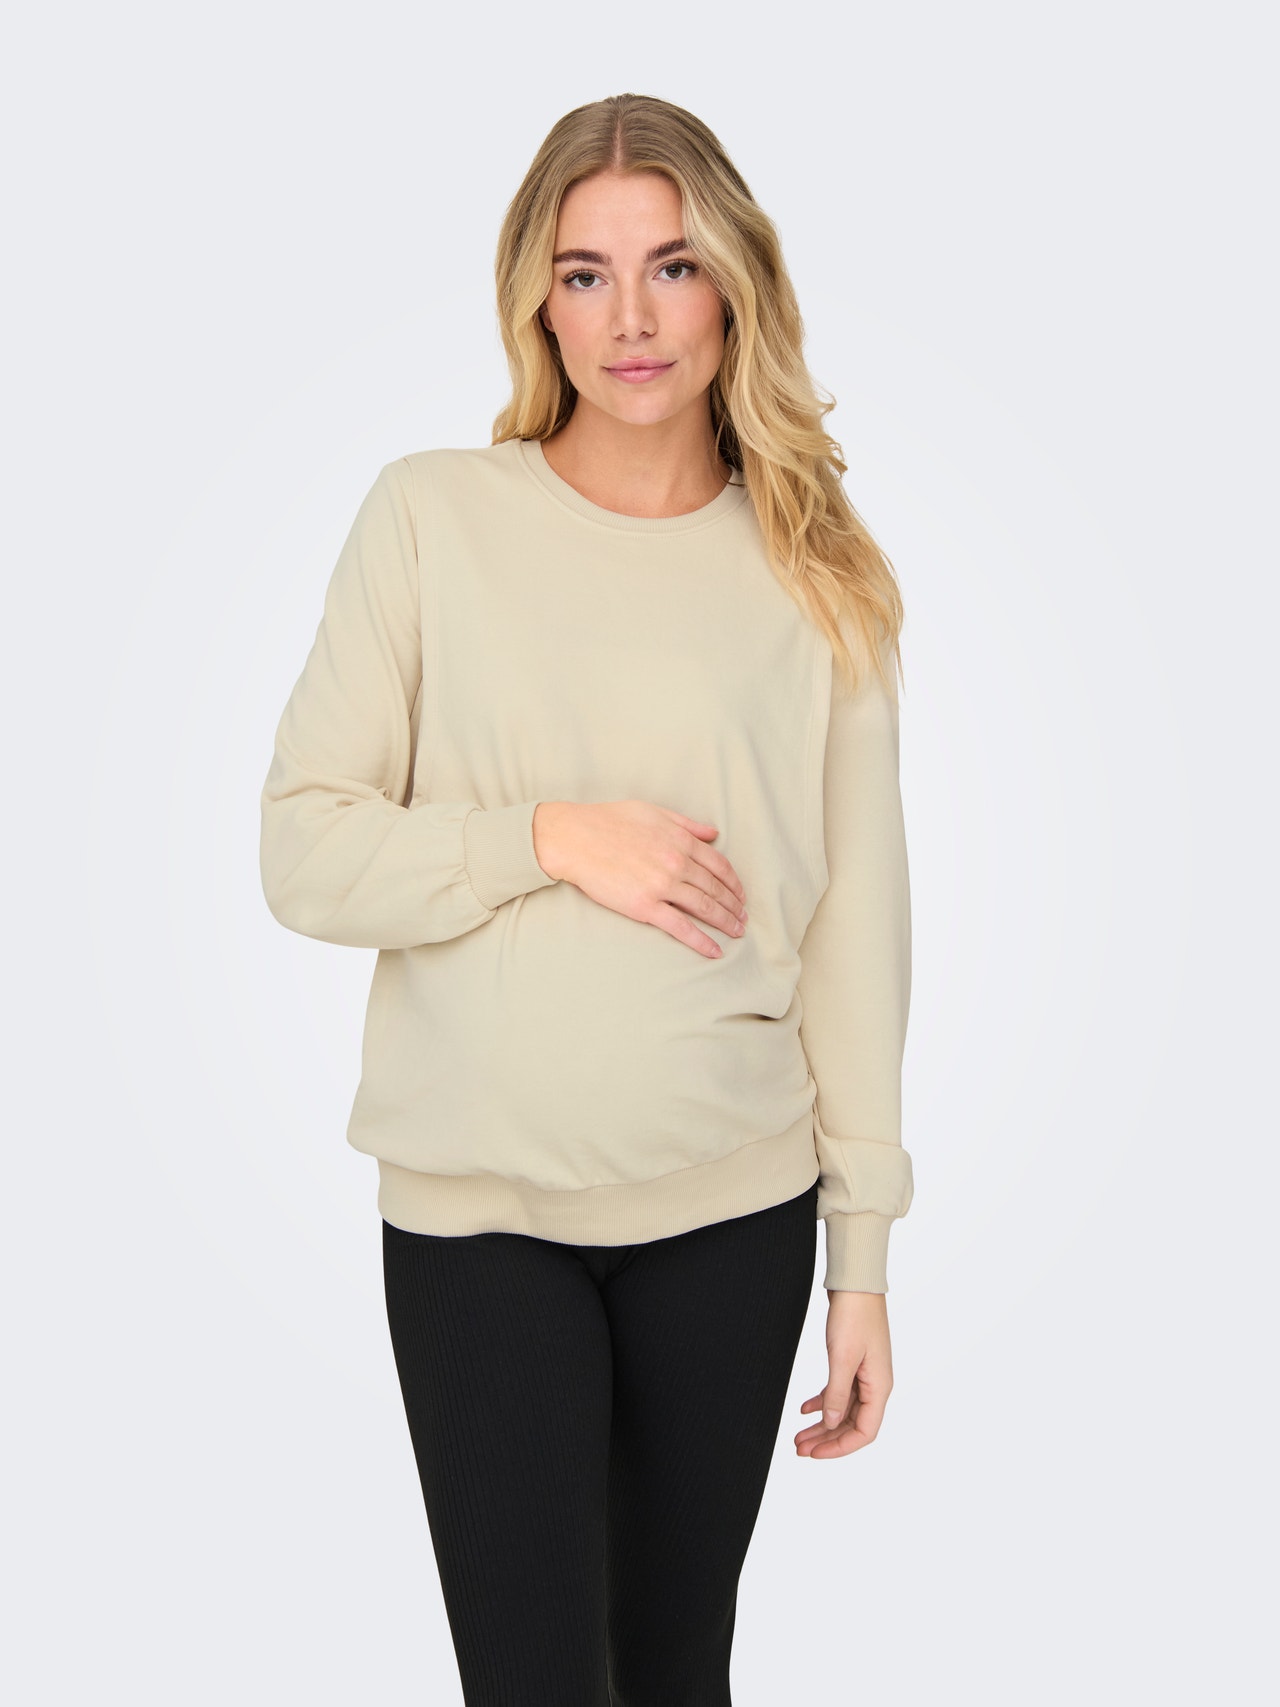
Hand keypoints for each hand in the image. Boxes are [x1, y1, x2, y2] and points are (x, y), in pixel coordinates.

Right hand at [533, 799, 747, 957]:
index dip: (734, 883)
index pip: (719, 865)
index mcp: (681, 840)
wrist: (575, 839)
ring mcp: (662, 886)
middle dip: (734, 906)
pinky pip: (681, 928)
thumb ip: (686, 823)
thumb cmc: (609, 821)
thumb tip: (713, 833)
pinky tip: (715, 950)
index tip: (740, 894)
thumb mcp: (653, 812)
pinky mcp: (644, 907)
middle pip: (716, 889)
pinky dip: (701, 941)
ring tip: (737, 932)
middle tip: (743, 918)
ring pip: (705, 909)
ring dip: (726, 922)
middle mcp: (677, 863)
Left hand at [794, 1289, 892, 1458]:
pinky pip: (838, 1392)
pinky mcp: (853, 1364)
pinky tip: (804, 1408)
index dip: (840, 1447)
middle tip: (799, 1448)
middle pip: (851, 1424)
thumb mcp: (842, 1357)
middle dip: (826, 1439)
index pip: (864, 1432)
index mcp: (879, 1387)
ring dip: (821, 1424)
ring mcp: (864, 1375)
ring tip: (798, 1435)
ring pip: (842, 1410)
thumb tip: (832, 1424)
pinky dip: (822, 1402)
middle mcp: (875, 1385)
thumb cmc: (854, 1316)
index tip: (815, 1453)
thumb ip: (837, 1393)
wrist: (855, 1285)